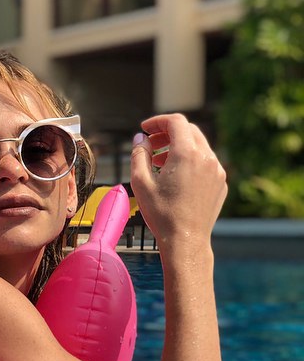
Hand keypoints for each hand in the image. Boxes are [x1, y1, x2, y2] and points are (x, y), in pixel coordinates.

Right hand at [130, 113, 226, 249]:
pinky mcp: (221, 182)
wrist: (185, 240)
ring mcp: (217, 170)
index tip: (145, 129)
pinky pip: (206, 162)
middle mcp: (207, 157)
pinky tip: (176, 177)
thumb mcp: (140, 182)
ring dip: (179, 147)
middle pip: (189, 130)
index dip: (158, 121)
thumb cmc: (161, 213)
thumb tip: (140, 140)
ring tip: (160, 162)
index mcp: (187, 154)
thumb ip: (139, 154)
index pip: (175, 122)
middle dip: (168, 133)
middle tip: (151, 144)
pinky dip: (190, 161)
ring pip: (199, 146)